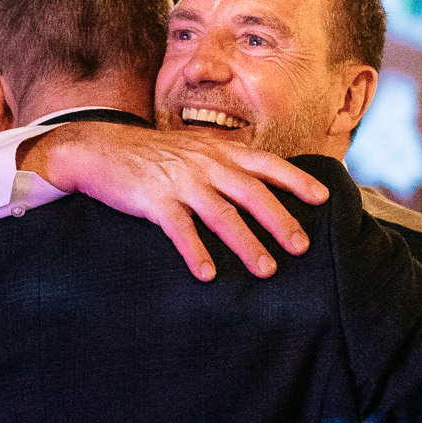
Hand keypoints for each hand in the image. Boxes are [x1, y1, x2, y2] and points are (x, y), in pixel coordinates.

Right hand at [19, 122, 328, 281]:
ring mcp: (180, 181)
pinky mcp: (154, 200)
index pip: (266, 163)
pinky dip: (195, 251)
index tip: (322, 197)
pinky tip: (207, 274)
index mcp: (217, 151)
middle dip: (279, 219)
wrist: (98, 148)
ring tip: (266, 269)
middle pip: (251, 192)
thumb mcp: (192, 149)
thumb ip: (223, 163)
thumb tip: (256, 181)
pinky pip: (179, 229)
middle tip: (301, 246)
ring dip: (246, 243)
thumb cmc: (150, 155)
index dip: (296, 179)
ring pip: (221, 213)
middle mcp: (204, 164)